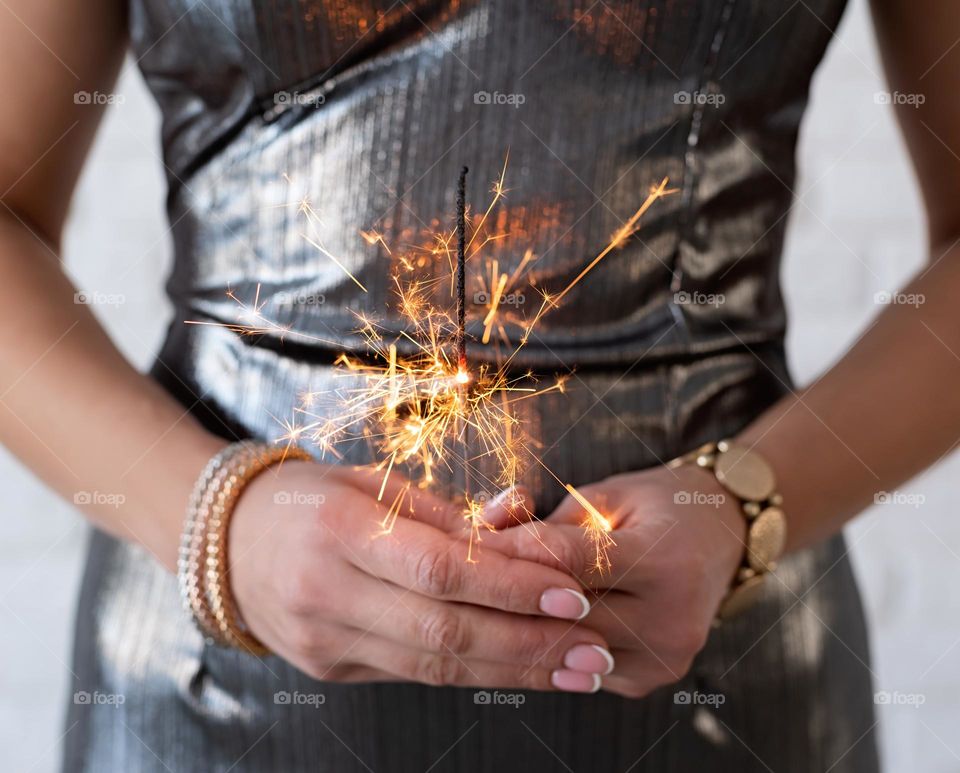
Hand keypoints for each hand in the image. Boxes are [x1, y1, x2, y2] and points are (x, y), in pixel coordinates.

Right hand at [227, 462, 614, 691]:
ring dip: (514, 671)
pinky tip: (522, 669)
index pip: (439, 569)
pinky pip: (414, 673)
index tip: (573, 594)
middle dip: (529, 643)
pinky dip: (474, 673)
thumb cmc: (311, 499)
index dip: (510, 586)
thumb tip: (524, 525)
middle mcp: (326, 593)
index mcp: (337, 531)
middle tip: (594, 649)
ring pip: (435, 666)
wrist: (227, 544)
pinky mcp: (329, 669)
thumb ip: (447, 512)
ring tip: (577, 671)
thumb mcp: (371, 482)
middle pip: (444, 631)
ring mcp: (324, 640)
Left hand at [481, 463, 745, 697]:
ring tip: (483, 599)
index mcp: (665, 561)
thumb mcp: (606, 497)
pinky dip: (550, 643)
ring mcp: (664, 657)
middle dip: (507, 595)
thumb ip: (551, 525)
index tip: (468, 542)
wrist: (720, 538)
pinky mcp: (650, 678)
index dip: (514, 550)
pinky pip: (580, 666)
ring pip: (566, 649)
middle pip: (564, 616)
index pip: (571, 560)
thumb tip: (482, 541)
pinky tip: (523, 622)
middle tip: (459, 578)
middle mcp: (672, 618)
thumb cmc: (653, 506)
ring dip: (522, 625)